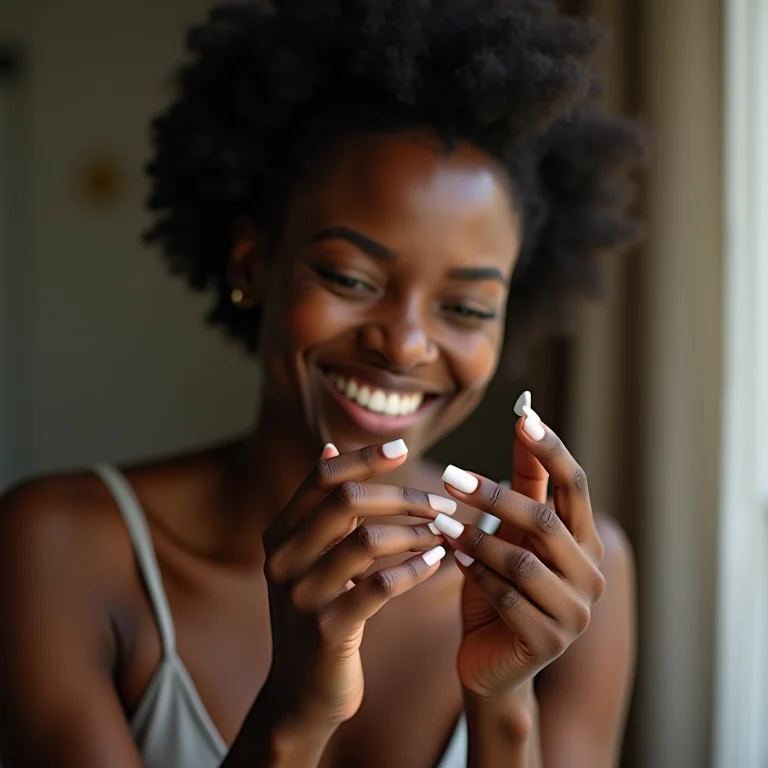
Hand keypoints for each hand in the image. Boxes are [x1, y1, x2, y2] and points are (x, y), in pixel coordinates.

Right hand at [261, 440, 448, 726]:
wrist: (300, 693)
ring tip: (444, 534)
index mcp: (280, 534)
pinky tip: (436, 563)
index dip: (363, 458)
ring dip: (415, 533)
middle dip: (401, 497)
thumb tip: (329, 447)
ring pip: (366, 541)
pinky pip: (380, 587)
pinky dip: (414, 570)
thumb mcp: (310, 558)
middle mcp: (284, 559)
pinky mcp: (328, 630)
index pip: (321, 478)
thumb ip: (322, 508)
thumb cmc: (317, 614)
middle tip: (441, 504)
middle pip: (346, 501)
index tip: (403, 448)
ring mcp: (302, 596)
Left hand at [435, 416, 605, 698]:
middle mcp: (590, 575)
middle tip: (450, 476)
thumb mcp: (511, 535)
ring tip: (439, 519)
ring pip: (521, 561)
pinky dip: (473, 573)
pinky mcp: (548, 641)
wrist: (492, 664)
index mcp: (584, 543)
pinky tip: (449, 557)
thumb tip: (524, 417)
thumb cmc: (499, 589)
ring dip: (475, 537)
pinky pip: (506, 597)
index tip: (523, 415)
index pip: (576, 486)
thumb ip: (522, 485)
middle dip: (493, 497)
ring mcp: (575, 613)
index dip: (551, 451)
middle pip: (545, 521)